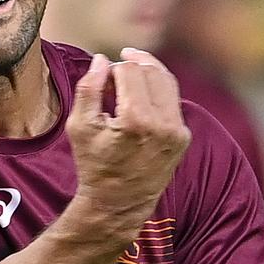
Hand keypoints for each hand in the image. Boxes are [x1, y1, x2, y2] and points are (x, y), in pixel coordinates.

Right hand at [66, 48, 190, 217]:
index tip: (102, 78)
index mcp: (137, 120)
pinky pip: (173, 101)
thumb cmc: (94, 165)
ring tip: (130, 69)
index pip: (129, 71)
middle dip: (133, 65)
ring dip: (149, 72)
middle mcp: (163, 124)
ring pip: (167, 82)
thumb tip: (102, 59)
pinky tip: (141, 94)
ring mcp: (177, 132)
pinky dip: (157, 92)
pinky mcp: (184, 137)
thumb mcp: (80, 127)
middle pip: (151, 71)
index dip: (113, 68)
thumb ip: (89, 88)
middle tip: (116, 67)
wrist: (118, 203)